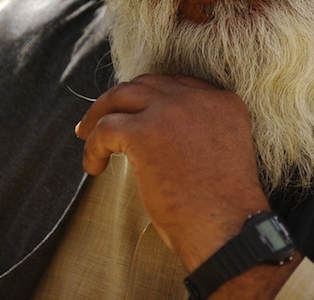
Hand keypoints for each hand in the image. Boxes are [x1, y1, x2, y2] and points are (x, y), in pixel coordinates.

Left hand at [75, 74, 270, 271]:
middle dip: (122, 100)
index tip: (135, 114)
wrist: (228, 229)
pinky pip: (106, 128)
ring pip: (122, 96)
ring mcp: (170, 112)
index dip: (152, 99)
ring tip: (85, 135)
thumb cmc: (223, 209)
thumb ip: (195, 133)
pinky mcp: (145, 132)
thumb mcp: (218, 154)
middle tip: (100, 118)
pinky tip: (93, 167)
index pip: (177, 86)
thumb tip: (153, 136)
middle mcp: (198, 98)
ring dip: (99, 114)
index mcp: (222, 102)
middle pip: (147, 84)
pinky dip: (92, 147)